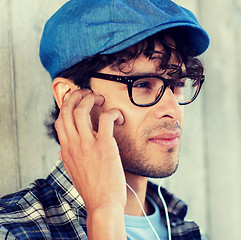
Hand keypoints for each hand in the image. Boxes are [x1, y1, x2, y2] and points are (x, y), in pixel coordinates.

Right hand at [55, 89, 125, 238]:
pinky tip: (119, 117)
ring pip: (81, 109)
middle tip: (89, 94)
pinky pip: (106, 118)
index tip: (78, 102)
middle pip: (67, 109)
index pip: (60, 120)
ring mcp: (87, 144)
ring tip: (100, 99)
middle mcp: (73, 144)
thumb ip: (69, 159)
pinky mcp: (104, 146)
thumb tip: (64, 151)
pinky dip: (113, 112)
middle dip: (77, 95)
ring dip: (91, 98)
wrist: (103, 204)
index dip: (67, 106)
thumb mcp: (74, 173)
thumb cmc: (93, 190)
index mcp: (66, 150)